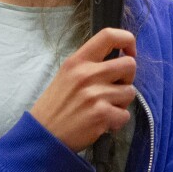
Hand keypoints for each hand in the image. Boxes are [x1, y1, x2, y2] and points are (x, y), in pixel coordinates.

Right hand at [30, 27, 137, 151]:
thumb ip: (90, 65)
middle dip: (128, 79)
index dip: (127, 40)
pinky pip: (125, 114)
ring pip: (130, 92)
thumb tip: (119, 61)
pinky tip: (102, 123)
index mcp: (77, 61)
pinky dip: (117, 121)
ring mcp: (95, 94)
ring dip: (121, 103)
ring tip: (104, 109)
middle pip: (129, 65)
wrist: (42, 136)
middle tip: (114, 90)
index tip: (129, 54)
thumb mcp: (67, 75)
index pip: (109, 35)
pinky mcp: (101, 114)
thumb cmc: (56, 106)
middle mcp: (87, 74)